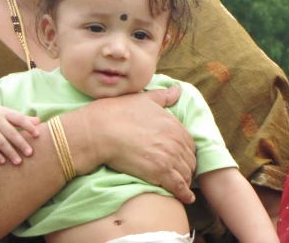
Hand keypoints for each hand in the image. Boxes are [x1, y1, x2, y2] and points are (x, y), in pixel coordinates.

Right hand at [0, 106, 40, 164]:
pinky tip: (3, 161)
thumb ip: (22, 118)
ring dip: (10, 152)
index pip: (20, 119)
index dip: (29, 126)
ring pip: (0, 142)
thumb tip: (39, 121)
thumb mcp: (7, 113)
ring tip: (18, 162)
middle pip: (11, 133)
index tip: (37, 135)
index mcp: (6, 113)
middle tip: (30, 153)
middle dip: (21, 143)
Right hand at [84, 85, 197, 202]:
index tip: (182, 158)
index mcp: (173, 124)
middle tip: (182, 174)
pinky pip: (178, 186)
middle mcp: (174, 140)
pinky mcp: (159, 172)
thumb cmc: (116, 113)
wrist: (98, 131)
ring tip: (182, 186)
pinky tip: (186, 199)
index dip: (186, 151)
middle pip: (189, 159)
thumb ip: (162, 96)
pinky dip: (184, 193)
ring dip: (185, 180)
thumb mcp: (143, 99)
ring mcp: (168, 156)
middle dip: (187, 167)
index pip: (189, 142)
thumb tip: (177, 90)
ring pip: (186, 173)